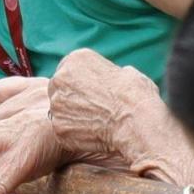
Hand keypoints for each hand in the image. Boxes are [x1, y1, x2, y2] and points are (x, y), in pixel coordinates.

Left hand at [47, 50, 193, 184]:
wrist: (136, 125)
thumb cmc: (137, 97)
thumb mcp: (126, 73)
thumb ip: (108, 74)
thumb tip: (108, 80)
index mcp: (76, 59)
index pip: (69, 71)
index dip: (81, 84)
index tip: (94, 94)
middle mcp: (60, 78)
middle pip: (60, 90)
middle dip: (72, 99)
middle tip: (93, 110)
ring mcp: (56, 105)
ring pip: (60, 111)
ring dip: (73, 117)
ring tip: (96, 122)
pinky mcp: (58, 128)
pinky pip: (63, 130)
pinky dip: (75, 134)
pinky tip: (93, 134)